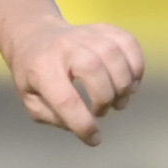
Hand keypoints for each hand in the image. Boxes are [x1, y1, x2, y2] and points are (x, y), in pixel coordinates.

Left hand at [10, 20, 145, 144]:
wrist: (35, 36)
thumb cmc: (33, 74)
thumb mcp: (31, 100)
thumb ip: (53, 116)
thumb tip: (83, 125)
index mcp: (40, 68)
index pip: (64, 99)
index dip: (83, 124)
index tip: (94, 139)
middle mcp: (63, 47)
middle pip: (92, 69)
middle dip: (104, 98)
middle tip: (103, 111)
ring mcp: (85, 33)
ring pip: (113, 55)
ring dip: (123, 84)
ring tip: (120, 101)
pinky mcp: (103, 28)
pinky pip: (128, 43)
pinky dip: (136, 65)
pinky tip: (131, 83)